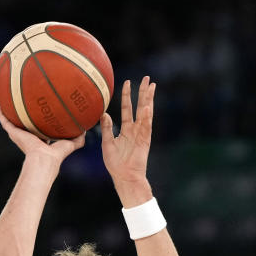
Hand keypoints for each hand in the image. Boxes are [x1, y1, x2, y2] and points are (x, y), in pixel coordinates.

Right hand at [0, 107, 84, 167]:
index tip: (41, 113)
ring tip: (6, 103)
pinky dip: (1, 115)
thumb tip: (86, 128)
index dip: (40, 121)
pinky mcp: (14, 134)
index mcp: (41, 140)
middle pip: (24, 124)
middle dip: (23, 116)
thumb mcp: (71, 143)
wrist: (44, 159)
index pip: (39, 129)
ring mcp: (20, 135)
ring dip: (9, 114)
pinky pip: (5, 123)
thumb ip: (79, 137)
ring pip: (13, 123)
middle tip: (22, 105)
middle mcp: (29, 137)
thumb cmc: (57, 154)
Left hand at [100, 77, 154, 206]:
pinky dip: (146, 117)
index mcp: (126, 129)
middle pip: (140, 106)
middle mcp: (135, 129)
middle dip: (143, 92)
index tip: (127, 82)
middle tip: (146, 78)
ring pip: (146, 113)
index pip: (127, 108)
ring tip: (151, 86)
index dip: (127, 96)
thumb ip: (106, 129)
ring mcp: (141, 133)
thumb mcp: (107, 143)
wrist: (124, 177)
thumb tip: (104, 114)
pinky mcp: (145, 141)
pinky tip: (147, 106)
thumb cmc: (115, 163)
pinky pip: (146, 127)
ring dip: (148, 99)